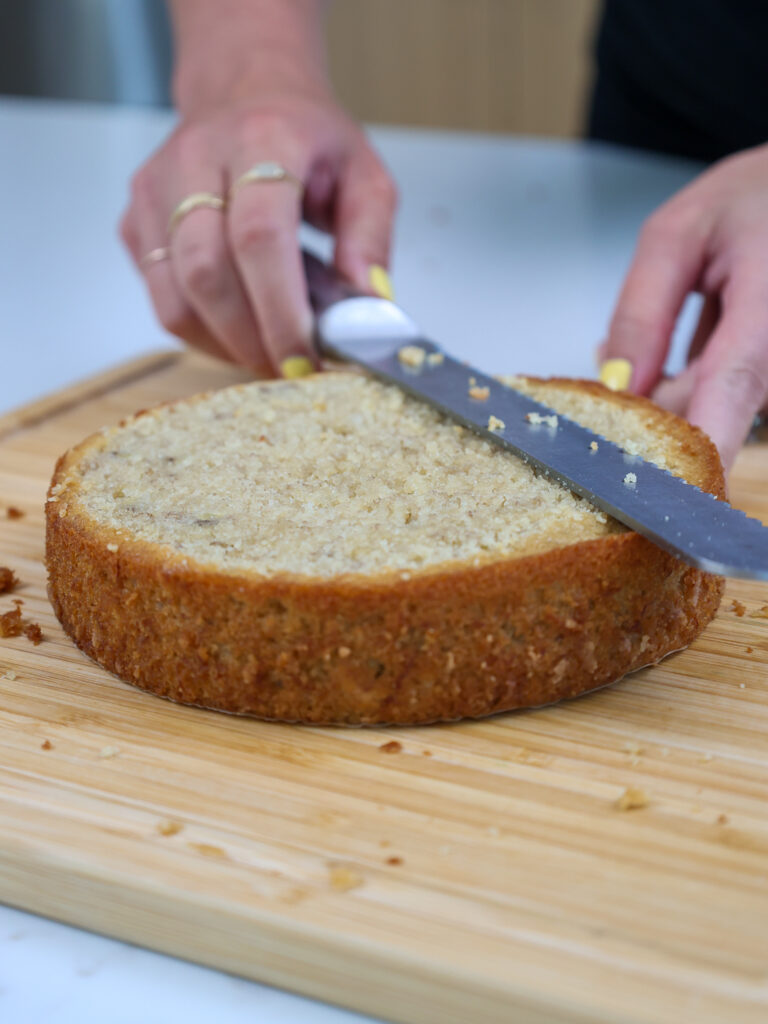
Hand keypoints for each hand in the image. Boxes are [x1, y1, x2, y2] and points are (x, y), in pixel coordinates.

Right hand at [120, 22, 395, 374]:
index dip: (280, 308)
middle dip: (251, 339)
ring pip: (173, 295)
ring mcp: (155, 190)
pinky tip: (239, 333)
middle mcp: (197, 159)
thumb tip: (368, 307)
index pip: (259, 236)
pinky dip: (201, 333)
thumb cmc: (308, 137)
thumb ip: (371, 239)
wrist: (244, 89)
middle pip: (207, 272)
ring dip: (224, 344)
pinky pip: (160, 298)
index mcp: (263, 139)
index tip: (307, 358)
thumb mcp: (364, 173)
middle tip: (292, 371)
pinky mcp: (135, 221)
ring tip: (269, 356)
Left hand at [599, 143, 767, 469]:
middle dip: (651, 404)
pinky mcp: (767, 371)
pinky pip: (723, 393)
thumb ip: (643, 311)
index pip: (734, 383)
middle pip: (710, 407)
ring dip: (668, 389)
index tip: (669, 492)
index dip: (700, 442)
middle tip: (610, 373)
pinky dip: (689, 382)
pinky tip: (675, 348)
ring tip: (661, 331)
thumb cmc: (755, 197)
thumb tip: (617, 385)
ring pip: (712, 405)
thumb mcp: (678, 235)